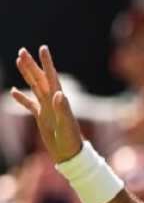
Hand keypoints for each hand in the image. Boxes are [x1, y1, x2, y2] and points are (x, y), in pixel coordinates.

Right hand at [11, 47, 82, 163]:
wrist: (69, 154)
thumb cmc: (71, 140)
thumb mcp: (66, 124)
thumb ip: (62, 109)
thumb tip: (59, 93)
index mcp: (59, 100)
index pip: (51, 77)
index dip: (47, 63)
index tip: (43, 48)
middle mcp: (53, 101)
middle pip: (39, 79)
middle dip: (31, 65)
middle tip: (22, 50)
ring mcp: (46, 108)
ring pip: (34, 87)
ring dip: (27, 75)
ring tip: (19, 62)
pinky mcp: (41, 118)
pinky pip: (29, 104)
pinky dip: (21, 98)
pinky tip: (13, 91)